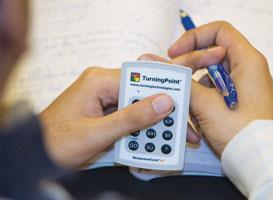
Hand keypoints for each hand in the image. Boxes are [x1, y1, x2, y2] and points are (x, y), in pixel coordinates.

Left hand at [40, 67, 173, 167]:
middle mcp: (101, 83)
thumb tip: (163, 102)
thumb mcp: (98, 133)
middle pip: (140, 92)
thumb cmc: (57, 142)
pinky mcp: (102, 108)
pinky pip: (126, 112)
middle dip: (160, 110)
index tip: (182, 105)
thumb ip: (132, 118)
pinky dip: (138, 124)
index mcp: (98, 81)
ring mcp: (102, 96)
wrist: (35, 153)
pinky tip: (149, 135)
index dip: (163, 92)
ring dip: (150, 119)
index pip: (140, 79)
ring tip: (169, 132)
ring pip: (135, 103)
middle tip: (180, 125)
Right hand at [140, 21, 272, 154]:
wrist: (259, 163)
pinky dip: (201, 104)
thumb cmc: (240, 133)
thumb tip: (156, 64)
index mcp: (247, 61)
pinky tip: (198, 123)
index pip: (218, 31)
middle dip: (188, 70)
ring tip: (188, 112)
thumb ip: (182, 82)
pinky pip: (213, 93)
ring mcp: (242, 86)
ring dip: (194, 93)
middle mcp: (246, 70)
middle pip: (211, 55)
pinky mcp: (236, 100)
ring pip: (209, 78)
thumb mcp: (206, 105)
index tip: (174, 54)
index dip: (193, 38)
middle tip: (173, 81)